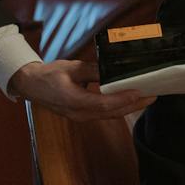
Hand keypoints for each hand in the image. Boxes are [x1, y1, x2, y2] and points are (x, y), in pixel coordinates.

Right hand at [9, 59, 152, 119]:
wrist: (31, 86)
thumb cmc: (49, 75)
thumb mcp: (71, 67)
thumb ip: (93, 70)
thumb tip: (112, 69)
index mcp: (73, 101)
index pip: (104, 104)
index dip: (123, 99)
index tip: (139, 92)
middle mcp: (79, 114)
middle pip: (112, 113)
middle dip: (134, 105)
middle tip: (153, 95)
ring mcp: (81, 117)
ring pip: (110, 115)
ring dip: (130, 107)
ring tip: (147, 98)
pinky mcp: (83, 115)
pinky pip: (105, 113)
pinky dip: (120, 107)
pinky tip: (131, 100)